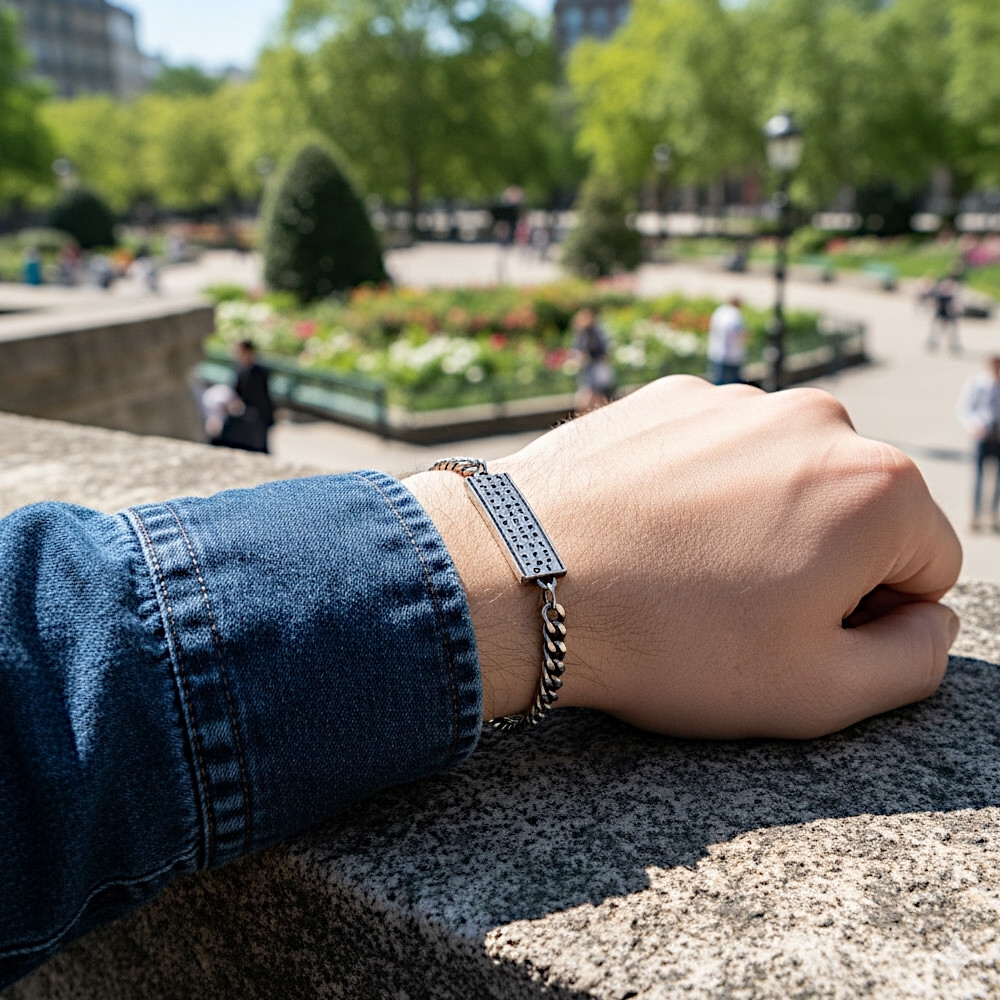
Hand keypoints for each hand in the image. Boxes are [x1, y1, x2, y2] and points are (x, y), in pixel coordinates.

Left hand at [406, 377, 961, 738]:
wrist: (523, 577)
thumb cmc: (671, 641)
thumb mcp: (818, 691)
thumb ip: (914, 661)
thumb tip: (928, 619)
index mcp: (877, 486)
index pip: (927, 565)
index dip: (871, 617)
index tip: (793, 634)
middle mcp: (817, 419)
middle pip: (857, 512)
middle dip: (818, 563)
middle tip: (732, 608)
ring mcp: (735, 398)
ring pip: (783, 478)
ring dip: (756, 523)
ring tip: (682, 571)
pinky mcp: (668, 395)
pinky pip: (715, 453)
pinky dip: (698, 491)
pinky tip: (647, 531)